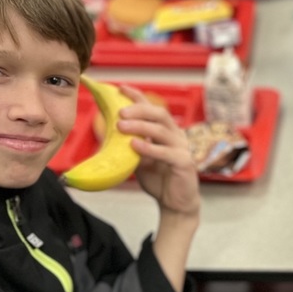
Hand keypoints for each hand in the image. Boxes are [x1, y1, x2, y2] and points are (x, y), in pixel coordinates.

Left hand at [116, 87, 199, 218]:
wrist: (175, 203)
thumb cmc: (159, 179)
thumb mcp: (140, 159)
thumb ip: (130, 146)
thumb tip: (108, 133)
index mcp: (166, 131)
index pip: (152, 108)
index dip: (138, 96)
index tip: (120, 88)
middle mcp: (176, 135)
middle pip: (159, 114)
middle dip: (139, 109)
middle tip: (120, 112)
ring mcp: (182, 148)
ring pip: (162, 130)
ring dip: (140, 126)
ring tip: (121, 127)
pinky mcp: (184, 163)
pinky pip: (166, 152)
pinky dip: (150, 148)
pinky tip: (135, 146)